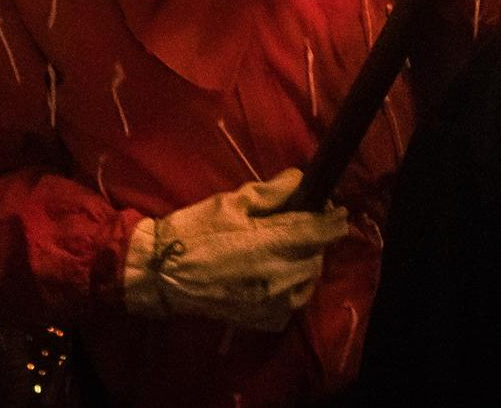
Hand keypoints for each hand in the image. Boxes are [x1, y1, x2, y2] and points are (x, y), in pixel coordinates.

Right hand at [123, 168, 348, 331]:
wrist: (160, 274)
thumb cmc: (193, 231)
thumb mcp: (230, 202)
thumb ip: (270, 192)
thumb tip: (300, 180)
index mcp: (269, 243)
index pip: (317, 232)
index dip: (334, 220)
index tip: (340, 212)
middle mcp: (277, 277)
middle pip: (316, 257)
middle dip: (315, 241)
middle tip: (302, 227)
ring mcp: (271, 303)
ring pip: (307, 282)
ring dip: (305, 265)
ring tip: (289, 253)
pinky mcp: (262, 320)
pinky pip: (292, 304)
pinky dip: (291, 290)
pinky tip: (276, 278)